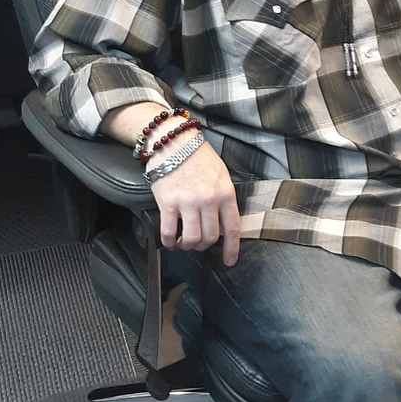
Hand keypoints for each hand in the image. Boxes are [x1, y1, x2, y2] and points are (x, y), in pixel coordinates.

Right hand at [148, 140, 239, 265]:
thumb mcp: (221, 174)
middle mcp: (209, 199)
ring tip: (184, 242)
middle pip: (210, 237)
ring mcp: (188, 203)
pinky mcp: (168, 203)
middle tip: (199, 243)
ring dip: (187, 245)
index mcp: (225, 192)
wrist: (174, 141)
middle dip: (204, 246)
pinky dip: (169, 242)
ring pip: (191, 239)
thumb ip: (224, 197)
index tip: (230, 260)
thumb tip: (222, 221)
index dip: (232, 248)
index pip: (232, 227)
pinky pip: (169, 233)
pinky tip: (170, 241)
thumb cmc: (198, 156)